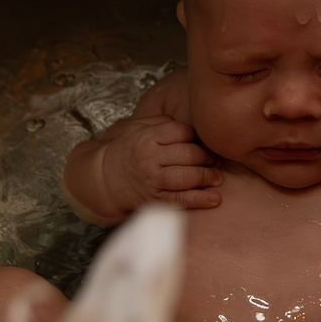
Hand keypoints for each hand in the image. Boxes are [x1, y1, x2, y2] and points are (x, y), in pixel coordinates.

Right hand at [96, 114, 222, 212]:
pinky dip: (199, 200)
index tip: (204, 142)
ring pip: (187, 176)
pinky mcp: (154, 199)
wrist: (104, 178)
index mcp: (148, 137)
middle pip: (188, 154)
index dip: (196, 137)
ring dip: (207, 177)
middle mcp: (150, 158)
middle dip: (207, 158)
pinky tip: (213, 199)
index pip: (182, 132)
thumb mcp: (138, 127)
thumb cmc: (126, 150)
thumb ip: (162, 122)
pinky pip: (180, 199)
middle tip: (216, 161)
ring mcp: (153, 179)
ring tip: (217, 178)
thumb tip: (190, 124)